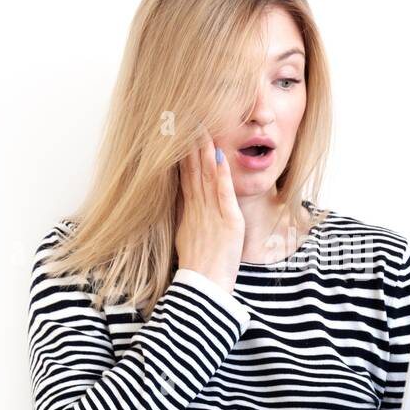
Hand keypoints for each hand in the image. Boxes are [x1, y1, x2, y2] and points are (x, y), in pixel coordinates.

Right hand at [175, 123, 244, 293]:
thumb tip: (186, 206)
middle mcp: (198, 209)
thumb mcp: (187, 239)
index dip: (184, 154)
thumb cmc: (198, 269)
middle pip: (193, 170)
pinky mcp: (228, 222)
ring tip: (204, 128)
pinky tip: (221, 156)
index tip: (181, 134)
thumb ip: (189, 219)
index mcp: (189, 213)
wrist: (202, 289)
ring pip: (207, 176)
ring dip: (205, 151)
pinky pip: (223, 194)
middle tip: (190, 119)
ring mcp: (211, 214)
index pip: (186, 176)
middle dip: (191, 144)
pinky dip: (222, 174)